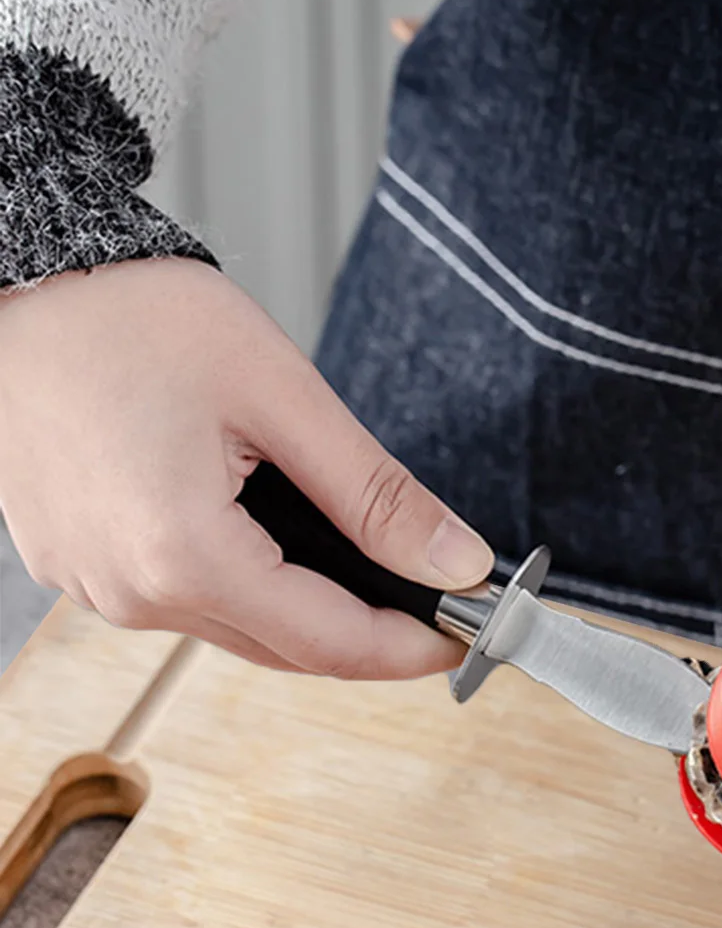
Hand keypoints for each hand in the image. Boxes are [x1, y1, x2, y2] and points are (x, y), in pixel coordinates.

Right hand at [0, 258, 491, 676]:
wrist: (18, 277)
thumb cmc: (129, 316)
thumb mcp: (282, 395)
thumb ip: (376, 495)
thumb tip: (455, 561)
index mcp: (183, 555)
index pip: (333, 644)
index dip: (413, 648)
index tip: (471, 635)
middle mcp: (130, 591)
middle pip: (288, 650)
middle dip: (371, 632)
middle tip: (438, 597)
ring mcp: (95, 584)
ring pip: (239, 630)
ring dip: (308, 608)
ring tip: (366, 557)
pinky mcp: (78, 564)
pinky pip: (185, 600)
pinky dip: (247, 584)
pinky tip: (280, 538)